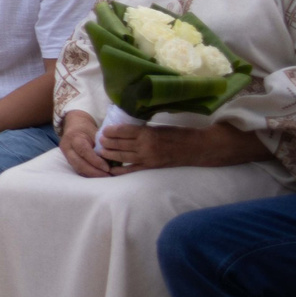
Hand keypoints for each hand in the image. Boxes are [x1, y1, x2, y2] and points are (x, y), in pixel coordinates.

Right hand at [59, 112, 109, 177]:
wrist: (74, 126)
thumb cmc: (87, 128)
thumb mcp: (95, 131)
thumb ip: (101, 144)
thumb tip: (112, 159)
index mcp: (73, 137)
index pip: (83, 151)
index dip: (95, 161)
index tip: (107, 168)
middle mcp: (67, 147)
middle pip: (78, 163)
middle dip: (94, 172)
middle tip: (108, 176)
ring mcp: (66, 155)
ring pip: (78, 169)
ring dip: (92, 175)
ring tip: (106, 177)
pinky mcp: (69, 161)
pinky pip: (79, 170)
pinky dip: (89, 174)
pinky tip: (99, 175)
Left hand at [96, 118, 266, 172]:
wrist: (198, 148)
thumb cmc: (180, 134)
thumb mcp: (160, 126)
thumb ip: (144, 129)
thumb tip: (128, 128)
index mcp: (148, 132)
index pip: (123, 131)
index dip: (111, 131)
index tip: (103, 130)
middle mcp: (146, 145)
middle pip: (120, 144)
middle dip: (107, 142)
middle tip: (97, 141)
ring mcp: (148, 158)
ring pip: (123, 156)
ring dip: (110, 154)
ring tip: (100, 151)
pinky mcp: (152, 167)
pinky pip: (132, 169)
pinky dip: (121, 170)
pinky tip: (111, 170)